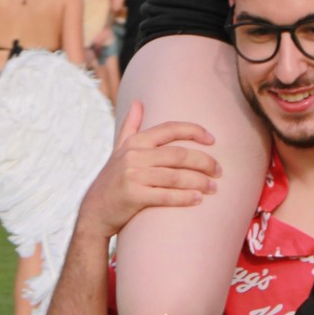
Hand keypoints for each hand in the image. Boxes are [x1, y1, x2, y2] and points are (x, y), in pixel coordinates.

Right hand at [80, 102, 218, 237]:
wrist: (94, 211)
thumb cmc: (112, 179)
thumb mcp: (118, 150)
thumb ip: (130, 126)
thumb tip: (138, 102)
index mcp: (135, 142)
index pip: (170, 129)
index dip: (193, 131)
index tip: (212, 139)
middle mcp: (134, 155)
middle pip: (178, 154)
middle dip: (203, 161)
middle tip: (219, 170)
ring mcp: (133, 175)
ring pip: (175, 176)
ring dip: (198, 181)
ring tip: (214, 187)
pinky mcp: (133, 196)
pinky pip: (165, 195)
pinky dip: (184, 197)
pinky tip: (198, 199)